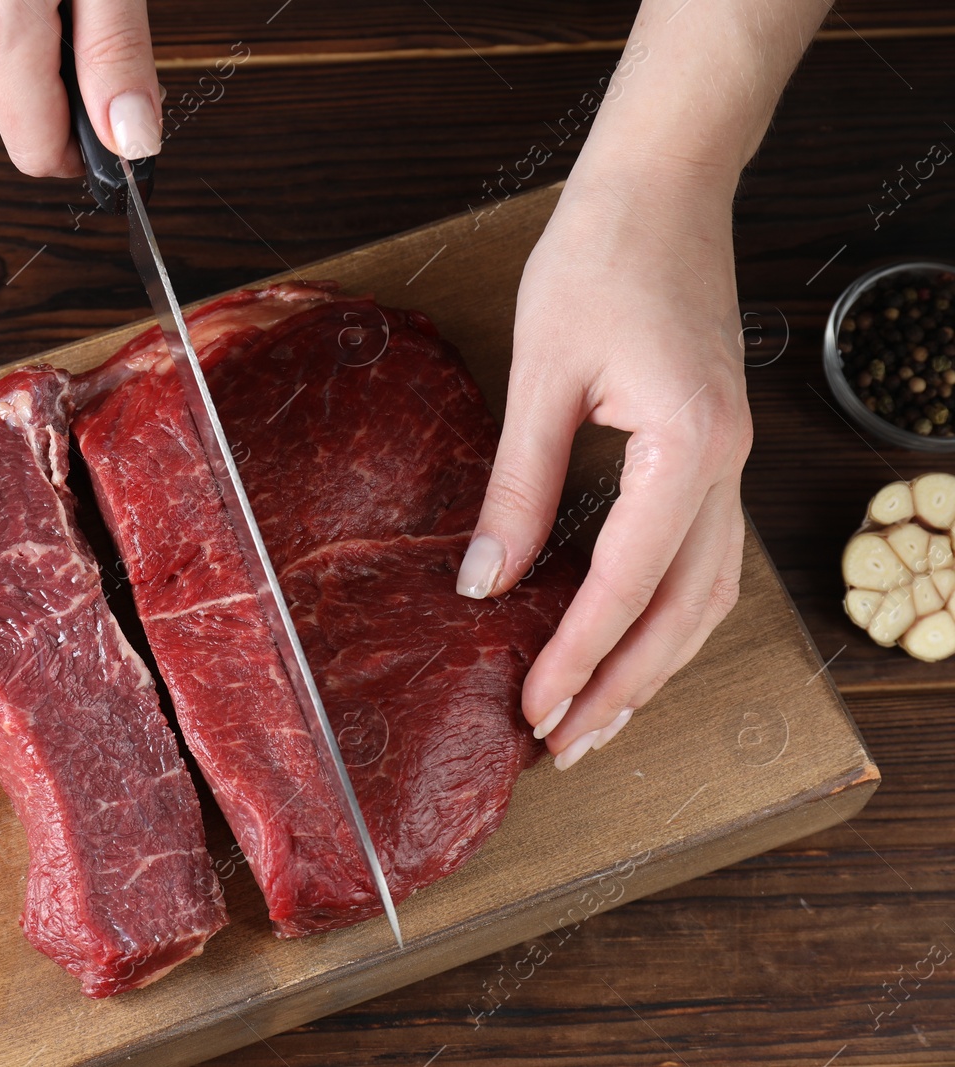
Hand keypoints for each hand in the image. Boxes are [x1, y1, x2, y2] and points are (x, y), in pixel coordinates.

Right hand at [0, 0, 160, 176]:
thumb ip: (116, 55)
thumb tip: (131, 141)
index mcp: (0, 29)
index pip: (39, 155)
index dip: (89, 150)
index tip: (122, 121)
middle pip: (23, 107)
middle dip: (69, 77)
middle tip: (101, 16)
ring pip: (0, 61)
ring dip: (39, 35)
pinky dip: (8, 5)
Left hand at [457, 157, 752, 768]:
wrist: (662, 186)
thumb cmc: (597, 258)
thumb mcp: (540, 376)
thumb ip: (517, 488)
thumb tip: (483, 584)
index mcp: (688, 447)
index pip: (628, 585)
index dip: (577, 658)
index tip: (533, 713)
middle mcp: (726, 466)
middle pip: (684, 613)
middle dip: (623, 688)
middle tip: (564, 749)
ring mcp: (730, 460)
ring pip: (706, 595)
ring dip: (652, 664)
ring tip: (595, 719)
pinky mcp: (713, 451)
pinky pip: (702, 556)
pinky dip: (664, 613)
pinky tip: (624, 639)